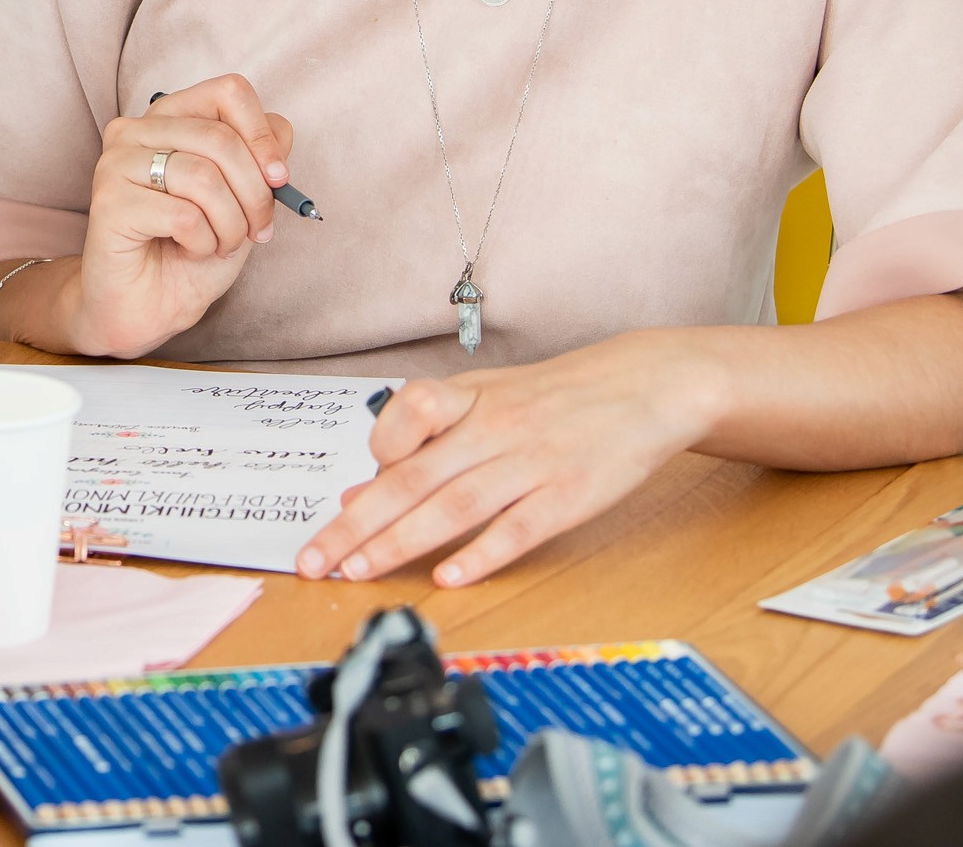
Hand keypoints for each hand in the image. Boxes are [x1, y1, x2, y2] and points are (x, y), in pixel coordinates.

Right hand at [65, 75, 294, 358]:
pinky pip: (183, 214)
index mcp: (169, 118)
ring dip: (230, 224)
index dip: (263, 135)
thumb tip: (279, 134)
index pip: (228, 92)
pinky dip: (204, 242)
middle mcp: (135, 130)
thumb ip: (257, 161)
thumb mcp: (241, 200)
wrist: (147, 309)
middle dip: (255, 194)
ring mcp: (116, 163)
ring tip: (221, 245)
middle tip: (258, 231)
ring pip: (203, 177)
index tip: (280, 179)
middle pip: (221, 138)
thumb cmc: (191, 252)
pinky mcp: (108, 201)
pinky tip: (191, 251)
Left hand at [299, 331, 725, 587]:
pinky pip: (518, 527)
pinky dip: (481, 554)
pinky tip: (450, 578)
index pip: (404, 417)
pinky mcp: (571, 494)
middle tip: (315, 560)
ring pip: (454, 505)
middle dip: (357, 522)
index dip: (371, 457)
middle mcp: (494, 428)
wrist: (648, 384)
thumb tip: (360, 492)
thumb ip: (428, 440)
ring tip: (360, 572)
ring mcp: (532, 461)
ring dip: (401, 542)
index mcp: (471, 399)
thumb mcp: (490, 398)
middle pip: (413, 476)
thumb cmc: (558, 396)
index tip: (340, 500)